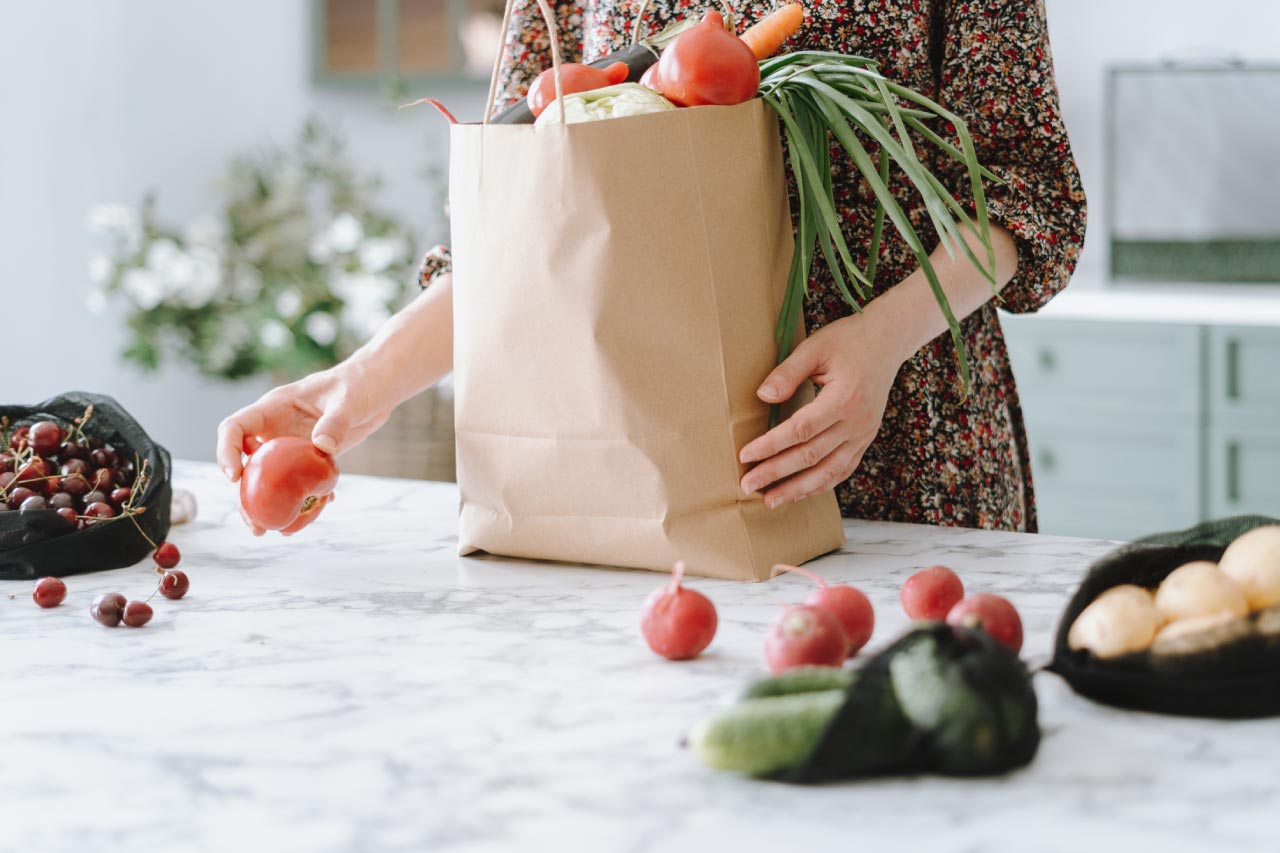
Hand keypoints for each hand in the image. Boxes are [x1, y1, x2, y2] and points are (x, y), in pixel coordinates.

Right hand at [216, 360, 390, 532]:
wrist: (376, 389)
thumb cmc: (359, 384)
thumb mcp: (349, 400)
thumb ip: (336, 421)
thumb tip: (322, 447)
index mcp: (273, 408)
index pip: (235, 427)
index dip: (228, 451)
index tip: (234, 477)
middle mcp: (276, 428)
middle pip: (247, 463)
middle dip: (245, 495)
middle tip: (255, 524)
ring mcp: (291, 445)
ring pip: (269, 478)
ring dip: (270, 504)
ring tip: (276, 531)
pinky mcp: (309, 458)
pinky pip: (299, 482)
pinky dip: (305, 498)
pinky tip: (320, 510)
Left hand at [737, 309, 906, 507]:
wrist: (887, 342)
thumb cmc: (848, 341)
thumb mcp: (815, 347)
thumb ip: (788, 372)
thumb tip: (762, 397)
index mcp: (845, 398)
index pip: (801, 429)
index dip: (771, 445)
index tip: (746, 455)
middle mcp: (857, 422)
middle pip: (812, 456)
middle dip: (776, 473)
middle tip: (747, 484)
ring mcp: (864, 434)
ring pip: (829, 472)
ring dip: (798, 489)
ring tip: (770, 500)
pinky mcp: (865, 440)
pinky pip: (842, 470)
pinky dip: (820, 486)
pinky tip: (798, 493)